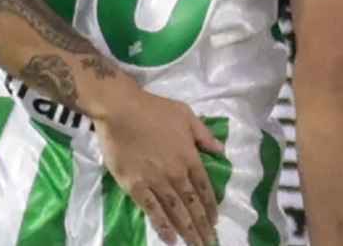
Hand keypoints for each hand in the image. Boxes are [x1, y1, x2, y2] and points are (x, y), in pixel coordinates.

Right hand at [92, 84, 224, 245]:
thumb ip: (204, 135)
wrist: (121, 110)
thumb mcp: (187, 115)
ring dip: (187, 230)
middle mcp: (176, 173)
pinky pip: (151, 210)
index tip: (215, 222)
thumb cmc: (154, 110)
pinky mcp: (135, 186)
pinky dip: (162, 226)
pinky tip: (170, 239)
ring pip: (176, 211)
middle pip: (193, 204)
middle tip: (209, 243)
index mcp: (190, 157)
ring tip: (195, 245)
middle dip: (203, 226)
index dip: (211, 206)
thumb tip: (221, 150)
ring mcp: (155, 181)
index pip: (205, 187)